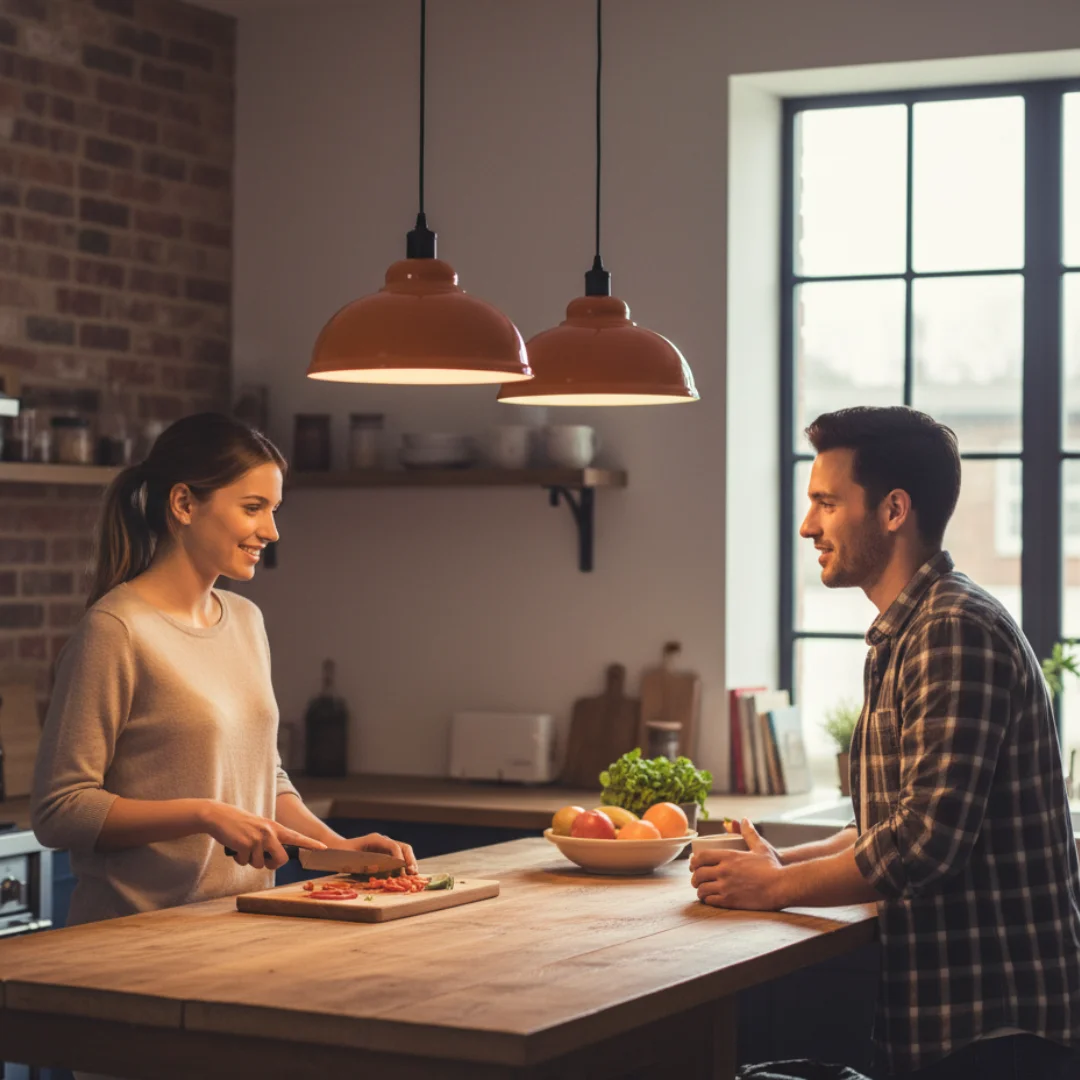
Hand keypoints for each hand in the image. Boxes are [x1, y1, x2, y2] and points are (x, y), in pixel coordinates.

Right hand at [202, 801, 326, 870]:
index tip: (324, 848)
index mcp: (275, 827)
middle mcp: (270, 832)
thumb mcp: (259, 827)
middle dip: (271, 864)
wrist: (219, 816)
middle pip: (280, 860)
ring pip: (260, 864)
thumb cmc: (239, 824)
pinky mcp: (246, 844)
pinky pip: (244, 862)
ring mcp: (258, 838)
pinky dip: (238, 859)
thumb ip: (270, 839)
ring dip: (250, 860)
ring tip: (243, 846)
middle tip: (262, 859)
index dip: (310, 844)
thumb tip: (274, 859)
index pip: (297, 837)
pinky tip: (235, 846)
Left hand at [340, 833, 417, 874]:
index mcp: (376, 839)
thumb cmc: (342, 853)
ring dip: (409, 863)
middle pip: (403, 847)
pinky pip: (398, 859)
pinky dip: (403, 866)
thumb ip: (362, 861)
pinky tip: (405, 875)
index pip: (393, 846)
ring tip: (412, 874)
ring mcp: (385, 848)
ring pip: (403, 853)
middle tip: (412, 871)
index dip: (399, 857)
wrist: (338, 849)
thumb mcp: (350, 857)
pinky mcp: (385, 855)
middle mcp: (383, 842)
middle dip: (409, 859)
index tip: (403, 868)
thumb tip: (376, 867)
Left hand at [689, 818, 786, 910]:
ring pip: (702, 888)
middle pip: (699, 873)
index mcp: (729, 856)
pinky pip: (711, 900)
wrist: (781, 887)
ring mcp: (726, 887)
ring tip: (701, 889)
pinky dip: (706, 899)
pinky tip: (709, 898)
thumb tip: (744, 819)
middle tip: (696, 878)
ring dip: (699, 889)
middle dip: (694, 876)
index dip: (694, 861)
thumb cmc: (772, 867)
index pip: (702, 856)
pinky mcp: (730, 901)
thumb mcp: (760, 847)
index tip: (694, 864)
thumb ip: (749, 833)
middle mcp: (724, 871)